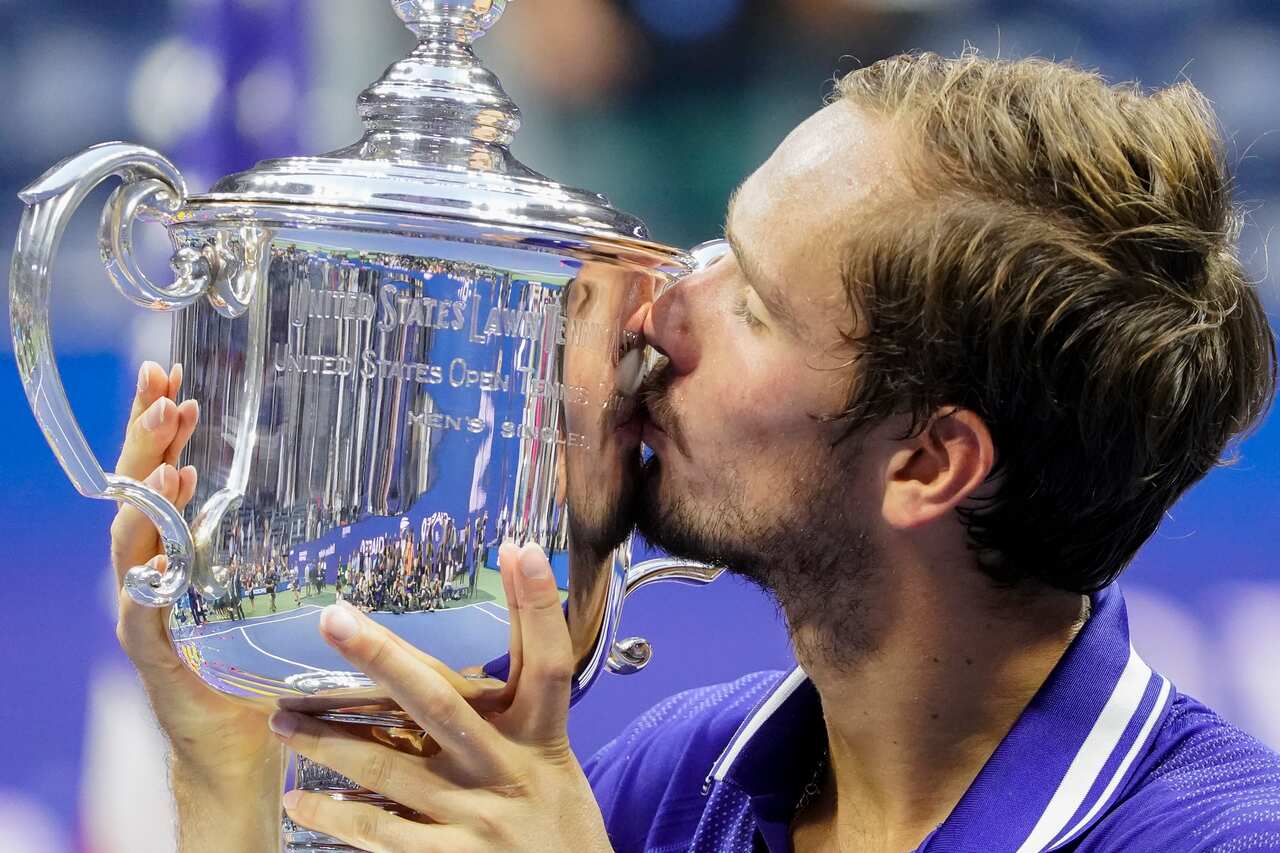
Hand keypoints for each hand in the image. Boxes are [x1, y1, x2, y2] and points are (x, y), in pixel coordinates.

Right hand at [111, 361, 282, 849]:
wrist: (246, 753)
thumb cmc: (276, 670)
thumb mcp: (293, 594)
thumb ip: (312, 547)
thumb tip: (389, 490)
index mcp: (189, 553)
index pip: (165, 475)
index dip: (163, 427)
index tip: (174, 377)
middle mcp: (159, 575)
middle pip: (140, 493)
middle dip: (146, 437)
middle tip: (161, 387)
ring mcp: (150, 615)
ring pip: (132, 543)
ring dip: (148, 496)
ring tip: (173, 454)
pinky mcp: (158, 659)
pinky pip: (141, 615)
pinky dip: (148, 581)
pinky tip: (159, 553)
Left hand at [270, 542, 612, 852]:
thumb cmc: (556, 819)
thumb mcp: (553, 756)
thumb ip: (517, 707)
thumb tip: (491, 640)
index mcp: (543, 737)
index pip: (548, 661)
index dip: (536, 605)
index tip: (517, 548)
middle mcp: (509, 770)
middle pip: (442, 703)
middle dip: (384, 657)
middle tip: (333, 618)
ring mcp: (476, 819)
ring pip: (389, 768)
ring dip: (328, 740)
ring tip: (282, 718)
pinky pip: (380, 834)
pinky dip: (336, 814)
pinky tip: (301, 799)